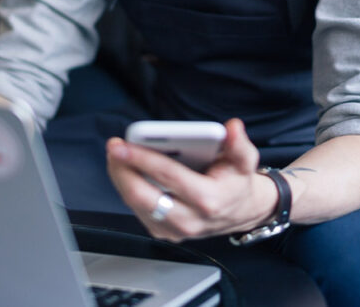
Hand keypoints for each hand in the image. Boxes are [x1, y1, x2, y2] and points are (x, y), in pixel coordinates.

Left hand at [106, 118, 278, 241]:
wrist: (240, 212)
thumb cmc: (236, 182)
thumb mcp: (245, 160)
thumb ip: (238, 143)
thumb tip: (232, 127)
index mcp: (208, 200)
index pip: (168, 176)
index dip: (142, 158)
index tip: (123, 144)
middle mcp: (189, 219)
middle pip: (142, 195)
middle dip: (122, 169)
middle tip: (114, 147)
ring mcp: (174, 230)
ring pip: (135, 204)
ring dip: (121, 177)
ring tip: (116, 154)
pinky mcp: (164, 232)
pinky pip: (137, 210)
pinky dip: (127, 188)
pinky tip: (125, 170)